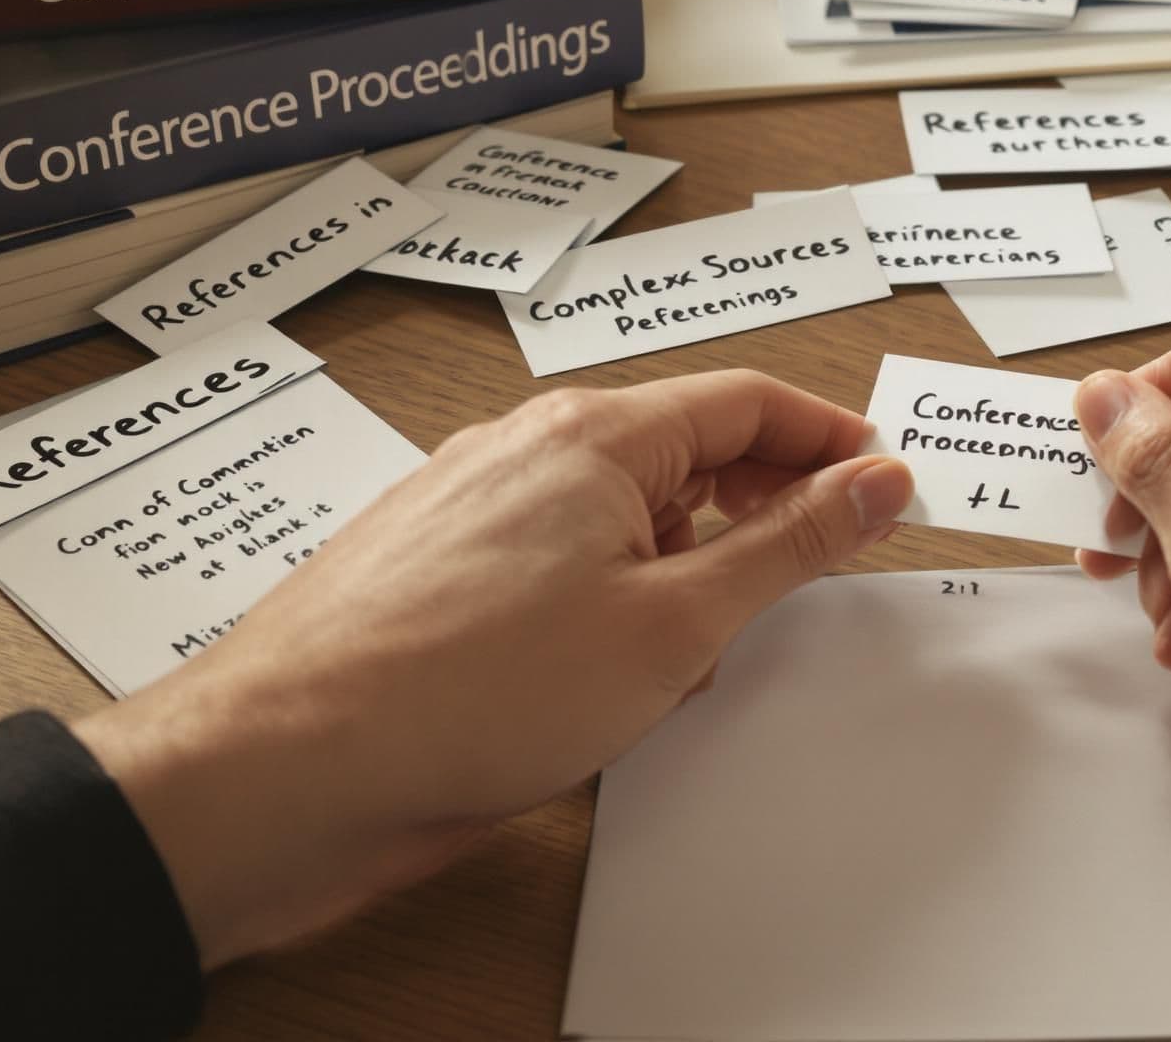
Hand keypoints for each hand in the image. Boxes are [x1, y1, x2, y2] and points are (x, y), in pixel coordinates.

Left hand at [72, 372, 914, 967]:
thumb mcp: (673, 622)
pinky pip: (555, 568)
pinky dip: (606, 610)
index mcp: (593, 434)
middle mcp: (526, 451)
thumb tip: (874, 480)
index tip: (883, 490)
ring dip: (677, 577)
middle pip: (683, 455)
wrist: (287, 766)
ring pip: (617, 521)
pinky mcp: (433, 573)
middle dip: (758, 513)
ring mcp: (470, 509)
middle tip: (813, 575)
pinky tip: (604, 687)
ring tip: (694, 661)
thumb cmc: (464, 690)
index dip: (830, 444)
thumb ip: (787, 545)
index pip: (747, 403)